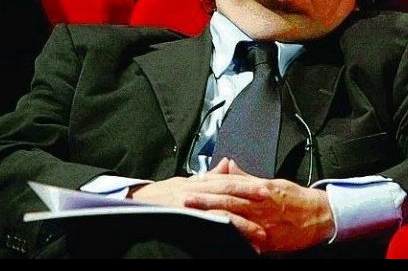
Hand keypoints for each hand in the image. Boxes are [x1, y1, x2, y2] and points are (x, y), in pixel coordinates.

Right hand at [127, 159, 266, 251]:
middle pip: (229, 192)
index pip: (228, 181)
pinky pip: (207, 226)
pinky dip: (224, 233)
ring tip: (261, 235)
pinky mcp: (184, 219)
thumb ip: (208, 176)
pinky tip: (236, 243)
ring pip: (221, 212)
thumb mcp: (186, 181)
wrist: (134, 203)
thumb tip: (227, 164)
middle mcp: (196, 190)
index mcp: (198, 181)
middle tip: (273, 205)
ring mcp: (190, 205)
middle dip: (251, 199)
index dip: (248, 184)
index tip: (267, 189)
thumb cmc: (160, 195)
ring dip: (243, 225)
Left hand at [184, 158, 335, 253]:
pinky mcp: (268, 240)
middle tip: (184, 198)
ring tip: (195, 216)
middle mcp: (260, 203)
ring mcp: (263, 222)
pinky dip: (234, 237)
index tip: (192, 182)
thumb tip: (228, 166)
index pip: (230, 183)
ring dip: (213, 216)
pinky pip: (248, 239)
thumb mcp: (272, 182)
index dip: (210, 183)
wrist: (320, 215)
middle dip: (205, 199)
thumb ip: (247, 176)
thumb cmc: (295, 198)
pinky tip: (218, 237)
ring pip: (234, 216)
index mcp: (259, 188)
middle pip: (228, 198)